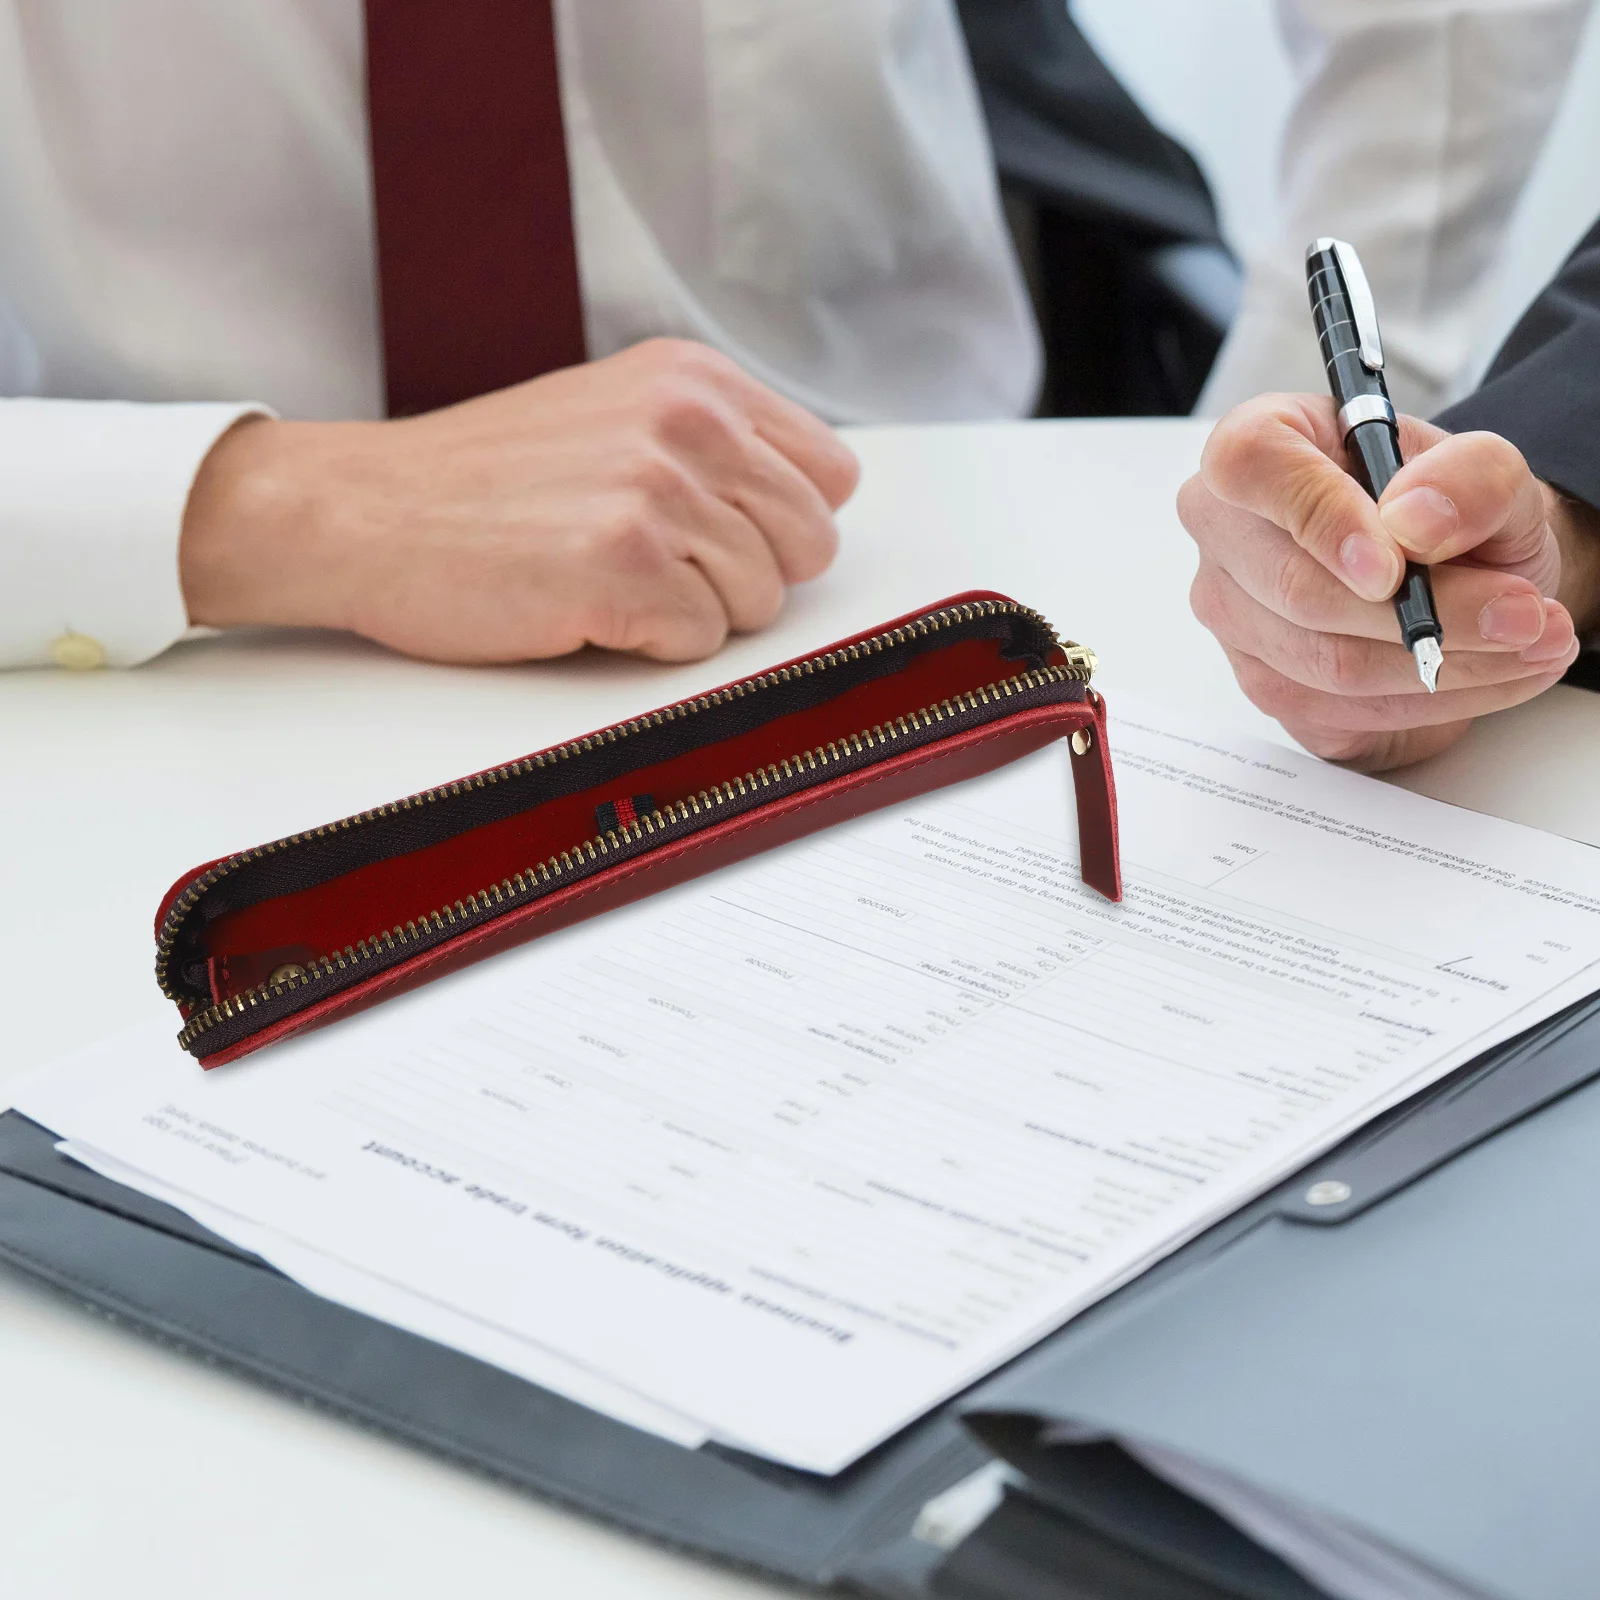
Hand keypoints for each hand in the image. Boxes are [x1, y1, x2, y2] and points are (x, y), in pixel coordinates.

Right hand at [180, 338, 858, 663]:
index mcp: (695, 380)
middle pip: (809, 545)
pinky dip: (650, 644)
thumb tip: (802, 510)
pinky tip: (586, 607)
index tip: (725, 536)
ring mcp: (657, 492)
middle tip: (664, 570)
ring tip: (611, 581)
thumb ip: (712, 445)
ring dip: (694, 613)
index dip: (784, 525)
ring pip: (760, 602)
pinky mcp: (624, 566)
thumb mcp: (614, 415)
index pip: (830, 475)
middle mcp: (689, 423)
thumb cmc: (482, 480)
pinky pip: (701, 642)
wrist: (366, 511)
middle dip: (750, 576)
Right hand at [1180, 394, 1599, 769]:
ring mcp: (1235, 618)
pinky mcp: (1266, 685)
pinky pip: (1344, 711)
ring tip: (1528, 640)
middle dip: (1425, 612)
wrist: (1462, 568)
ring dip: (1445, 663)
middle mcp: (1226, 532)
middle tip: (1521, 614)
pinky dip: (1434, 700)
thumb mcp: (1490, 468)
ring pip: (1327, 663)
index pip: (1250, 466)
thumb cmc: (1447, 508)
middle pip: (1295, 588)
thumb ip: (1469, 477)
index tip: (1395, 566)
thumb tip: (1415, 523)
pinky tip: (1489, 672)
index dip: (1320, 517)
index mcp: (1258, 443)